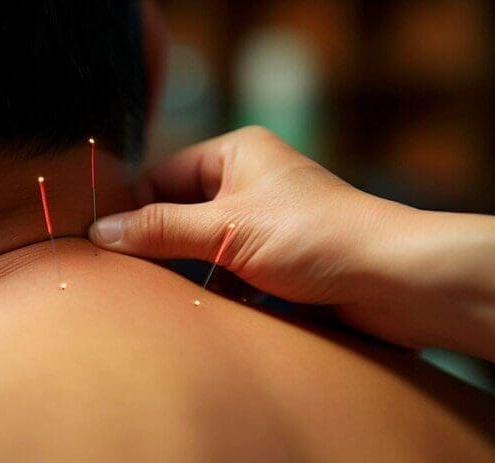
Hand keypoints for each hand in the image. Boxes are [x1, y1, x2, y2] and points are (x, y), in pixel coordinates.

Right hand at [89, 126, 405, 307]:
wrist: (393, 280)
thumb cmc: (314, 237)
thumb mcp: (227, 229)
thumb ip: (161, 229)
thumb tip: (101, 230)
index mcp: (238, 154)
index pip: (164, 174)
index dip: (134, 206)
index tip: (102, 241)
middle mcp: (252, 182)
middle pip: (183, 212)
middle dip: (161, 244)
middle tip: (124, 274)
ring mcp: (267, 222)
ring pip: (206, 247)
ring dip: (191, 272)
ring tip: (163, 297)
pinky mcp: (281, 260)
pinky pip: (232, 272)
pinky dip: (220, 291)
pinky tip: (208, 310)